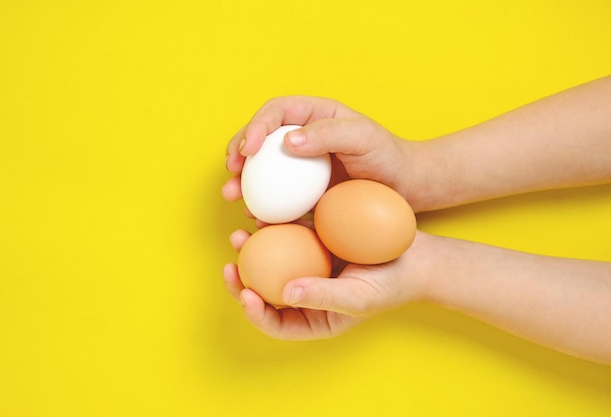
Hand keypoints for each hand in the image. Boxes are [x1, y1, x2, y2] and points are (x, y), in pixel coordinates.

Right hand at [222, 96, 422, 213]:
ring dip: (242, 180)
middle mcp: (301, 136)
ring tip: (233, 196)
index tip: (248, 150)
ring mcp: (300, 165)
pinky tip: (255, 216)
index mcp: (313, 114)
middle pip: (260, 138)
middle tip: (231, 171)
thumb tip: (286, 141)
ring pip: (262, 168)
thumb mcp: (362, 137)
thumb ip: (327, 134)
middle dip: (238, 152)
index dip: (255, 126)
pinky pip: (276, 194)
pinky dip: (262, 203)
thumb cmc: (387, 156)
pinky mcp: (303, 191)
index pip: (276, 112)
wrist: (403, 187)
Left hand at [223, 229, 432, 339]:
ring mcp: (307, 267)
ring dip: (252, 251)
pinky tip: (263, 216)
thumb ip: (322, 297)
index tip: (246, 294)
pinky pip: (288, 237)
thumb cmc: (389, 285)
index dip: (254, 313)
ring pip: (271, 263)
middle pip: (265, 293)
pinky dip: (274, 228)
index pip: (276, 322)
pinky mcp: (313, 242)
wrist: (413, 258)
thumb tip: (285, 292)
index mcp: (312, 318)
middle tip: (230, 266)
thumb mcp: (358, 298)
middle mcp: (305, 294)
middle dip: (242, 282)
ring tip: (239, 234)